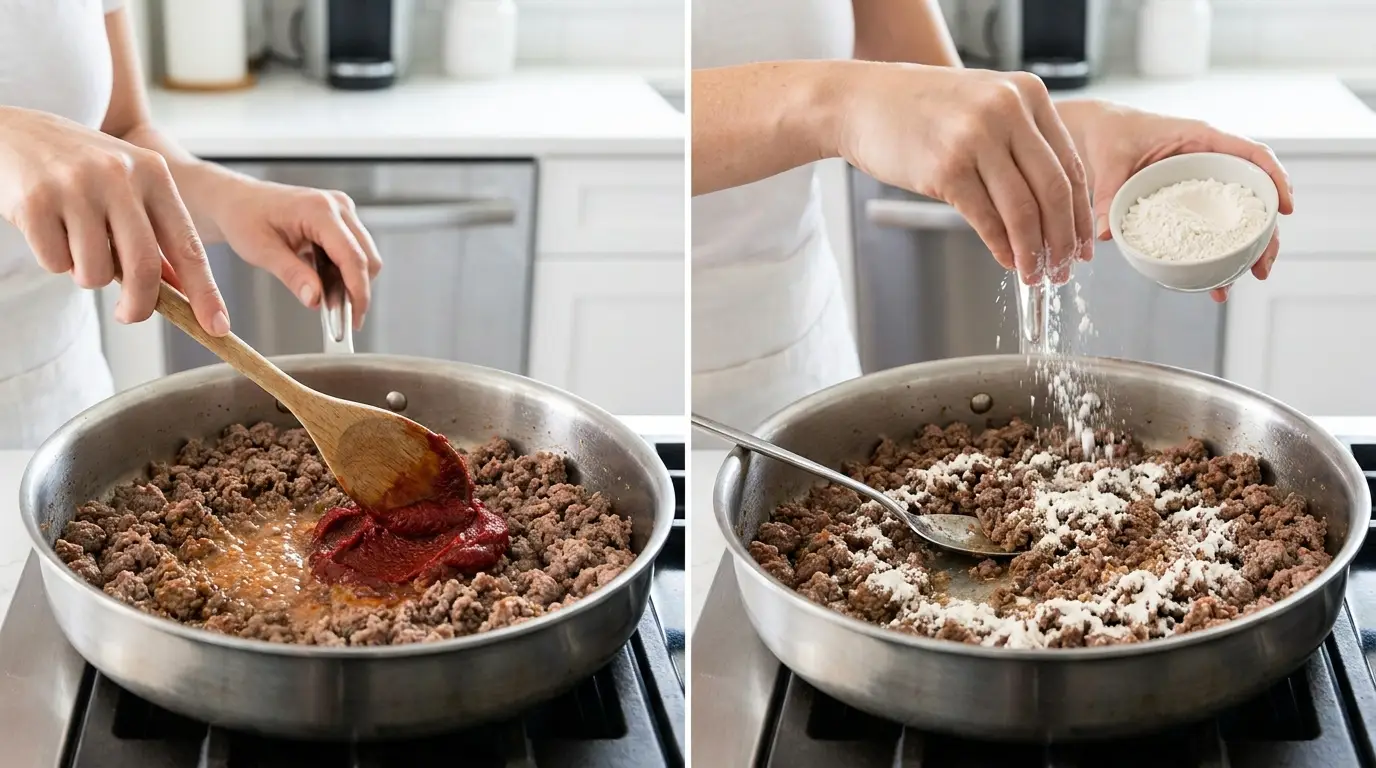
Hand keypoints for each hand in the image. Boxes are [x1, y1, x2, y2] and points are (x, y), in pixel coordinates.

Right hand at [0, 107, 227, 332]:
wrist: (12, 133)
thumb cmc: (79, 169)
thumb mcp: (127, 186)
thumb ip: (154, 232)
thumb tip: (182, 290)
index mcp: (153, 173)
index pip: (187, 244)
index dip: (204, 292)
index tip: (217, 327)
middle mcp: (118, 176)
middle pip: (143, 268)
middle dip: (140, 304)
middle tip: (131, 315)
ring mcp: (75, 187)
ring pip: (95, 273)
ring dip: (87, 275)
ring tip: (77, 245)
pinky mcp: (35, 202)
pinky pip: (55, 264)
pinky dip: (54, 261)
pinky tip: (49, 229)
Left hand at [196, 178, 381, 329]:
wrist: (238, 200)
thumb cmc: (244, 217)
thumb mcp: (261, 250)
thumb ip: (291, 274)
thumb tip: (315, 299)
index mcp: (320, 210)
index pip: (352, 257)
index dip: (357, 291)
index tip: (353, 319)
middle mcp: (338, 207)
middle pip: (367, 258)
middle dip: (357, 291)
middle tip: (338, 318)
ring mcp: (342, 212)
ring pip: (364, 257)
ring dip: (350, 283)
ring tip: (327, 300)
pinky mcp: (341, 221)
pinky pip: (354, 252)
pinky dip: (344, 273)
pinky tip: (324, 283)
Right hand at [834, 64, 1092, 282]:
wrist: (858, 101)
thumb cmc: (916, 107)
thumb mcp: (981, 104)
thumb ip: (1018, 140)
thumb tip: (1048, 207)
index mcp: (1027, 93)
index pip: (1070, 163)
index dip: (1081, 212)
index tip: (1082, 243)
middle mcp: (1007, 111)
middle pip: (1054, 189)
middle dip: (1064, 238)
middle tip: (1064, 267)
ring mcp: (975, 139)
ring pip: (1023, 209)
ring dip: (1033, 250)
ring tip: (1035, 273)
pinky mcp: (945, 168)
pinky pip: (985, 218)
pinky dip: (1001, 246)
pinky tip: (1007, 260)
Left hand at [1061, 100, 1293, 301]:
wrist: (1099, 132)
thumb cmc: (1112, 133)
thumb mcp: (1109, 161)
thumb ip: (1108, 193)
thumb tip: (1107, 232)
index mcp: (1200, 139)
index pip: (1252, 154)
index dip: (1275, 179)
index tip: (1285, 208)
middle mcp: (1208, 160)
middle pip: (1253, 194)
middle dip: (1265, 231)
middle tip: (1262, 266)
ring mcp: (1202, 182)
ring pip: (1235, 215)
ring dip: (1244, 247)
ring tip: (1244, 278)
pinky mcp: (1189, 201)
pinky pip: (1210, 224)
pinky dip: (1215, 250)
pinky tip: (1214, 278)